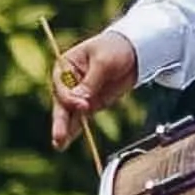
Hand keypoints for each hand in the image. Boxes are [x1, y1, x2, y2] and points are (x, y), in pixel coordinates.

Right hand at [50, 31, 138, 149]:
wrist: (135, 51)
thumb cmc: (115, 48)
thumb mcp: (104, 61)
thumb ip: (92, 81)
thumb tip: (79, 101)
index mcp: (65, 66)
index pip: (61, 86)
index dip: (70, 98)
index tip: (83, 105)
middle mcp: (69, 82)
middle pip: (62, 103)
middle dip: (60, 120)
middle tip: (59, 137)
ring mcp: (80, 94)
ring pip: (70, 114)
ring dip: (65, 129)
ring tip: (59, 145)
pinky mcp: (92, 103)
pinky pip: (82, 118)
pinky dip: (76, 128)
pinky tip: (68, 140)